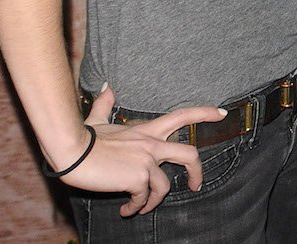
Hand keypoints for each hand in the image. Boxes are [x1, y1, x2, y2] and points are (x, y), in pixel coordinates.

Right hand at [59, 85, 225, 215]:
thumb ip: (105, 104)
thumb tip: (106, 87)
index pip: (183, 115)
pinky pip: (144, 198)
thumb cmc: (84, 138)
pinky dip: (137, 207)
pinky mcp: (138, 178)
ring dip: (154, 201)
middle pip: (190, 154)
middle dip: (197, 172)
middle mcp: (152, 144)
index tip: (223, 114)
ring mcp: (147, 161)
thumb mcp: (98, 119)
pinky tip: (127, 209)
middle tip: (196, 185)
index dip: (205, 113)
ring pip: (166, 185)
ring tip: (141, 207)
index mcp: (147, 130)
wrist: (73, 153)